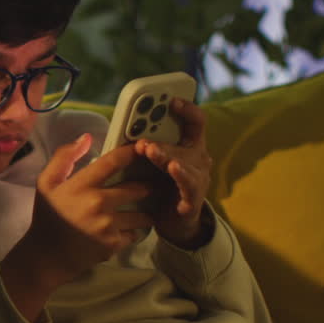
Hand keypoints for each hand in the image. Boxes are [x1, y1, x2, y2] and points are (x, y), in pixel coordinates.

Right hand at [1, 134, 153, 320]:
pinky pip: (134, 233)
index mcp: (81, 185)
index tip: (142, 149)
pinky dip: (132, 232)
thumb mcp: (46, 183)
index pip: (113, 162)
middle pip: (137, 188)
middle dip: (146, 186)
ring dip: (144, 212)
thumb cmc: (47, 216)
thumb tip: (86, 138)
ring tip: (144, 210)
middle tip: (151, 185)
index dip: (131, 153)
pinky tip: (125, 230)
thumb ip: (64, 157)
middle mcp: (98, 203)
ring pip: (142, 214)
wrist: (47, 256)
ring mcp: (108, 226)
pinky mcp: (114, 244)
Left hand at [134, 98, 212, 247]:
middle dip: (163, 137)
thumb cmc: (162, 187)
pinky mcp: (193, 198)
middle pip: (186, 141)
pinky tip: (173, 168)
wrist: (175, 222)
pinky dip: (181, 176)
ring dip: (166, 155)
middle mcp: (198, 160)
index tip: (172, 100)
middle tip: (143, 137)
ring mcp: (198, 179)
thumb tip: (125, 131)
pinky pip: (188, 185)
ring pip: (184, 162)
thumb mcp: (156, 162)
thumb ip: (148, 145)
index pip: (196, 122)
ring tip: (151, 150)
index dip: (187, 109)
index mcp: (190, 146)